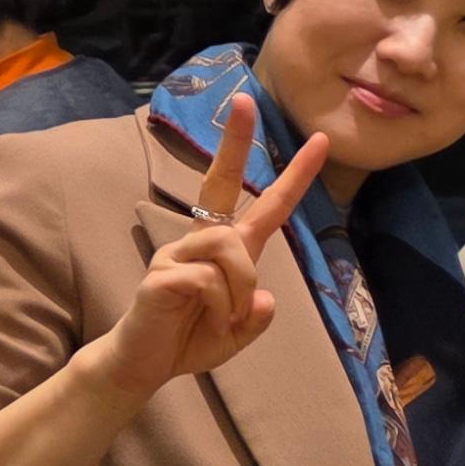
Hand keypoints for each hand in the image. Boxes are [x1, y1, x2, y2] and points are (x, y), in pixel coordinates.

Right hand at [100, 98, 326, 399]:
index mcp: (229, 248)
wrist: (143, 365)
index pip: (266, 204)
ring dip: (239, 287)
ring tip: (226, 315)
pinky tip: (201, 319)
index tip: (321, 141)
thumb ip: (256, 317)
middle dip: (235, 141)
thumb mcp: (238, 334)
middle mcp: (202, 240)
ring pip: (229, 247)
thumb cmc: (189, 340)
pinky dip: (219, 307)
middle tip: (245, 100)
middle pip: (220, 181)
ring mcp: (178, 252)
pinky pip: (207, 280)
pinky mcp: (161, 273)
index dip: (295, 175)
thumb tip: (264, 298)